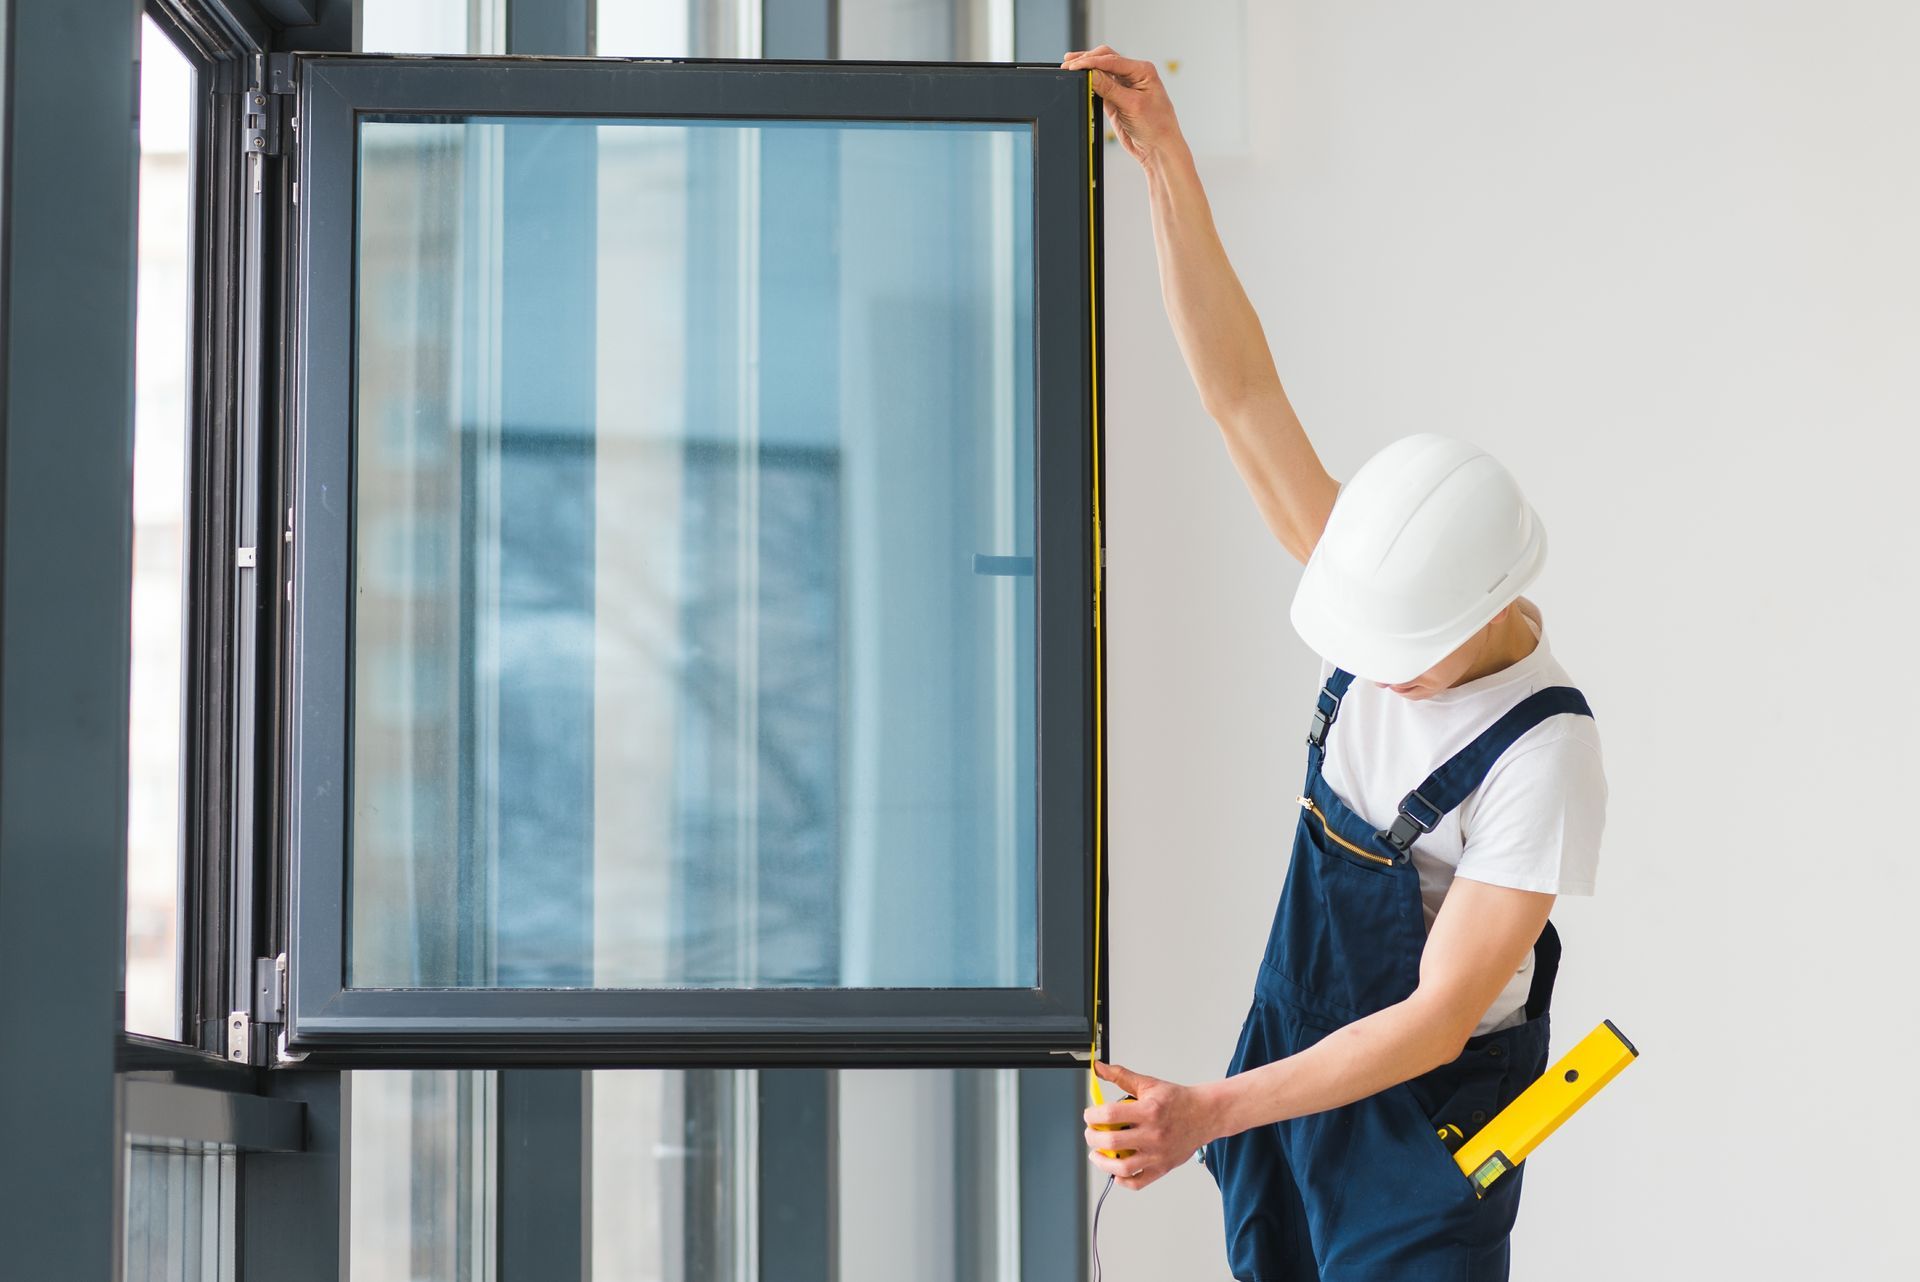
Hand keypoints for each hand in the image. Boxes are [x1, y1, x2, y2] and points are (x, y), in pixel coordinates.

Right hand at [1060, 46, 1187, 166]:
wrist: (1158, 148)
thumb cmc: (1156, 126)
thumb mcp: (1131, 105)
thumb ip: (1109, 88)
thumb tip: (1090, 74)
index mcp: (1142, 70)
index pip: (1112, 60)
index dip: (1090, 61)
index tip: (1074, 65)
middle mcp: (1134, 75)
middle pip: (1105, 59)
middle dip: (1086, 60)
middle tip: (1068, 65)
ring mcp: (1124, 86)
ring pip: (1101, 71)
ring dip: (1086, 69)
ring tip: (1069, 67)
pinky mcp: (1117, 99)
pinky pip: (1100, 86)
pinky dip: (1089, 82)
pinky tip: (1081, 80)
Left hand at [1082, 1061, 1218, 1189]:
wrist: (1204, 1115)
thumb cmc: (1177, 1100)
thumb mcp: (1148, 1084)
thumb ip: (1121, 1076)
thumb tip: (1099, 1067)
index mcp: (1149, 1111)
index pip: (1110, 1115)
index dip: (1093, 1115)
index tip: (1090, 1116)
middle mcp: (1153, 1134)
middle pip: (1112, 1142)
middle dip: (1093, 1138)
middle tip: (1091, 1134)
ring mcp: (1158, 1154)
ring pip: (1123, 1168)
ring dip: (1103, 1162)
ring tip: (1097, 1154)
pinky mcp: (1163, 1167)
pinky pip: (1138, 1182)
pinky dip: (1122, 1180)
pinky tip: (1116, 1172)